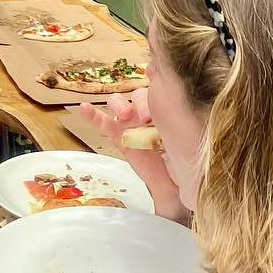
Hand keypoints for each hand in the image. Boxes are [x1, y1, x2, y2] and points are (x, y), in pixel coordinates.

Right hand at [81, 90, 185, 219]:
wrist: (172, 182)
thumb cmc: (181, 156)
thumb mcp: (184, 135)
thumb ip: (181, 121)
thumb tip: (189, 105)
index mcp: (162, 107)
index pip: (154, 90)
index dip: (153, 91)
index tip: (157, 103)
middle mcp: (144, 110)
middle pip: (137, 95)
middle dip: (141, 103)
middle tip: (147, 118)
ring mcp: (129, 121)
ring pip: (118, 103)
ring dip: (120, 105)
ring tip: (125, 114)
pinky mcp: (118, 134)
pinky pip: (102, 121)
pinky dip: (93, 114)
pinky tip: (84, 108)